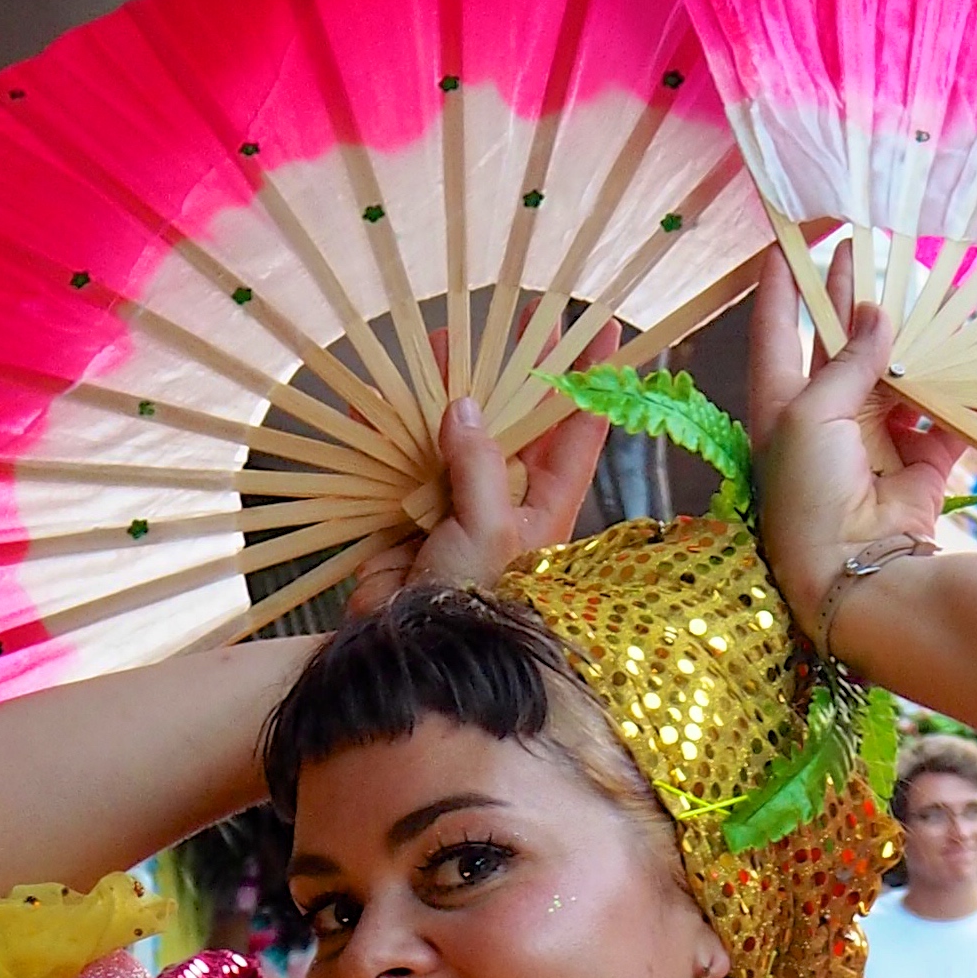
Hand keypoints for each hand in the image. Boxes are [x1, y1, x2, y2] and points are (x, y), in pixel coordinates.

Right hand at [345, 327, 616, 613]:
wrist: (413, 656)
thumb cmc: (475, 603)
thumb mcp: (491, 529)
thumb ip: (478, 461)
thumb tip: (464, 404)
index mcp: (547, 499)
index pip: (579, 427)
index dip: (591, 376)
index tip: (600, 325)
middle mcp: (506, 494)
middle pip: (513, 416)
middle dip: (502, 368)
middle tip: (492, 321)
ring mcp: (456, 499)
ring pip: (454, 427)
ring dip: (439, 390)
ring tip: (427, 351)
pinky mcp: (409, 510)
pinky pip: (402, 455)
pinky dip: (388, 428)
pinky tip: (376, 403)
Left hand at [749, 246, 962, 628]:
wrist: (855, 573)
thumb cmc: (808, 495)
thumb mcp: (811, 415)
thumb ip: (846, 360)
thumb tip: (876, 312)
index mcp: (779, 406)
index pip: (776, 329)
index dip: (782, 281)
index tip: (790, 236)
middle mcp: (824, 420)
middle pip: (839, 341)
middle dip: (853, 293)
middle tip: (868, 243)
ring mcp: (873, 441)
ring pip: (897, 372)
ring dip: (914, 336)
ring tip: (928, 285)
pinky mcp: (918, 465)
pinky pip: (943, 417)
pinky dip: (960, 393)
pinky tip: (972, 353)